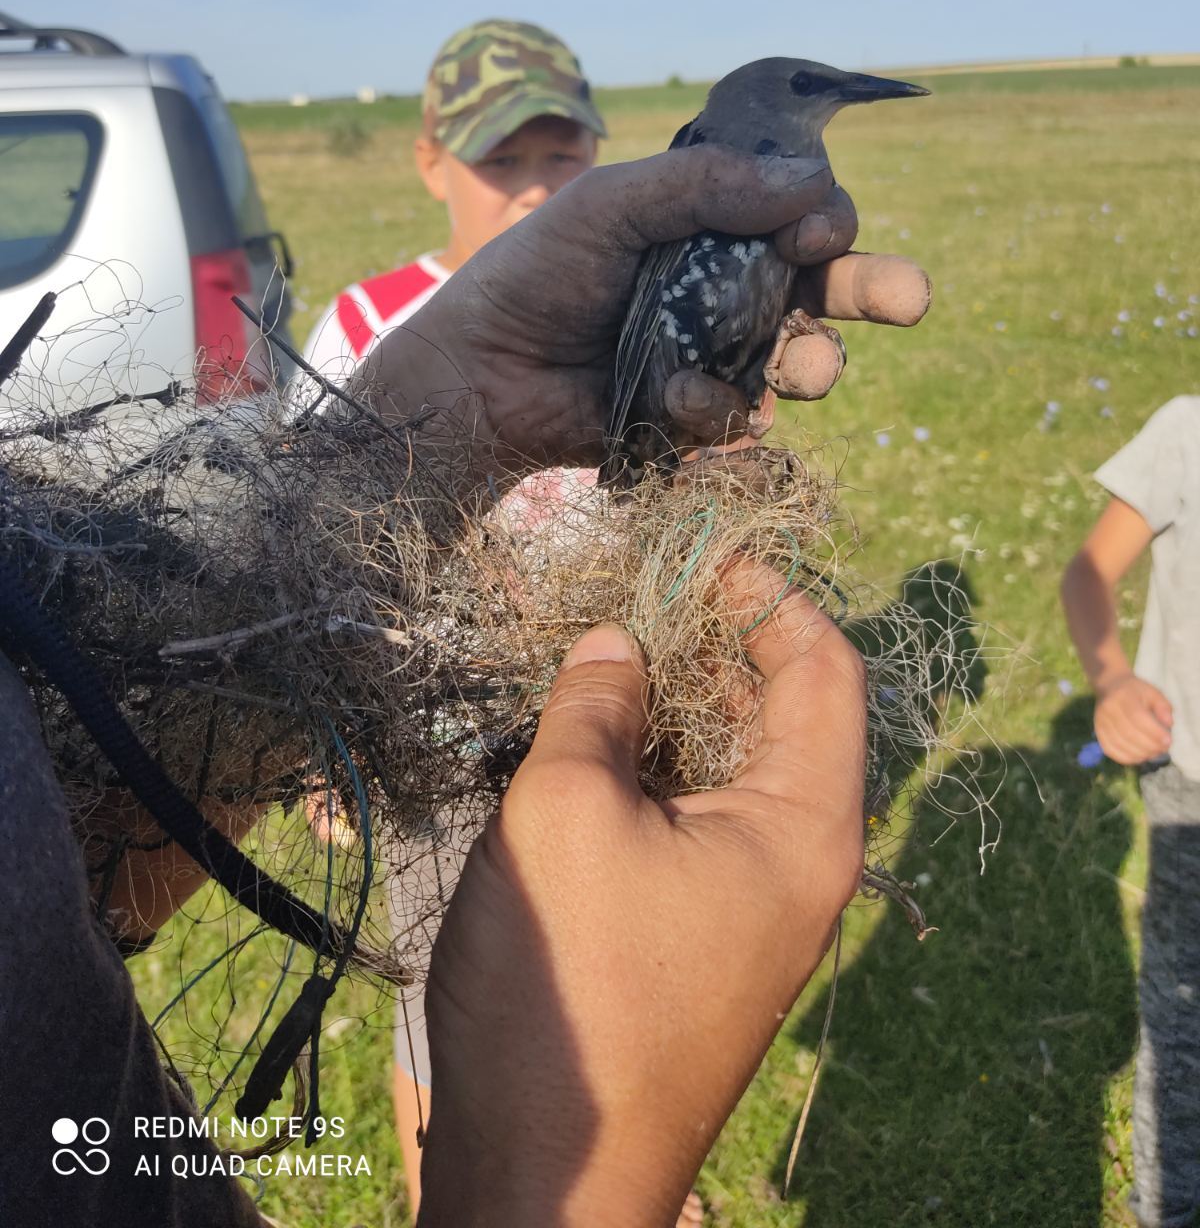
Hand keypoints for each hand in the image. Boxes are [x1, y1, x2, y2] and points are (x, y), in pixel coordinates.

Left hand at [359, 146, 929, 472]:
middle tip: (910, 299)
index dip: (825, 219)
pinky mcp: (696, 419)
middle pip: (828, 285)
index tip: (818, 230)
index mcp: (712, 223)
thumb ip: (703, 185)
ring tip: (806, 367)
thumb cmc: (536, 274)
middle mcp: (728, 287)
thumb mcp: (610, 206)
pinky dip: (717, 410)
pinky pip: (742, 417)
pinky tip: (675, 400)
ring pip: (803, 358)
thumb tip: (807, 177)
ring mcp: (716, 355)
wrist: (479, 374)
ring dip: (815, 361)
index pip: (799, 211)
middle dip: (876, 288)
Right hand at [417, 561, 865, 1227]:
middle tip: (634, 595)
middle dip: (713, 642)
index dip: (769, 597)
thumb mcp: (568, 812)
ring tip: (601, 651)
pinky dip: (651, 761)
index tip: (697, 555)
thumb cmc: (573, 987)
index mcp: (808, 825)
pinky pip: (693, 814)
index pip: (825, 669)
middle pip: (782, 711)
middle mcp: (799, 859)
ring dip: (672, 702)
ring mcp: (751, 900)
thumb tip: (617, 642)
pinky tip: (587, 733)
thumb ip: (597, 706)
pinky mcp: (699, 928)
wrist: (547, 1169)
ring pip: (729, 763)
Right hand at [1094, 674, 1172, 764]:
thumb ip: (1163, 708)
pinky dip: (1127, 758)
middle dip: (1150, 746)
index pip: (1138, 718)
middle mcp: (1108, 709)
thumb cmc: (1136, 692)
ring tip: (1153, 753)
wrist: (1110, 687)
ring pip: (1120, 745)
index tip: (1169, 741)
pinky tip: (1139, 756)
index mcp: (1123, 696)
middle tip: (1163, 749)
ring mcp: (1100, 722)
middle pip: (1129, 734)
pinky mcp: (1098, 733)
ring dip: (1140, 754)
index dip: (1154, 732)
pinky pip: (1111, 751)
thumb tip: (1168, 725)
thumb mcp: (1153, 693)